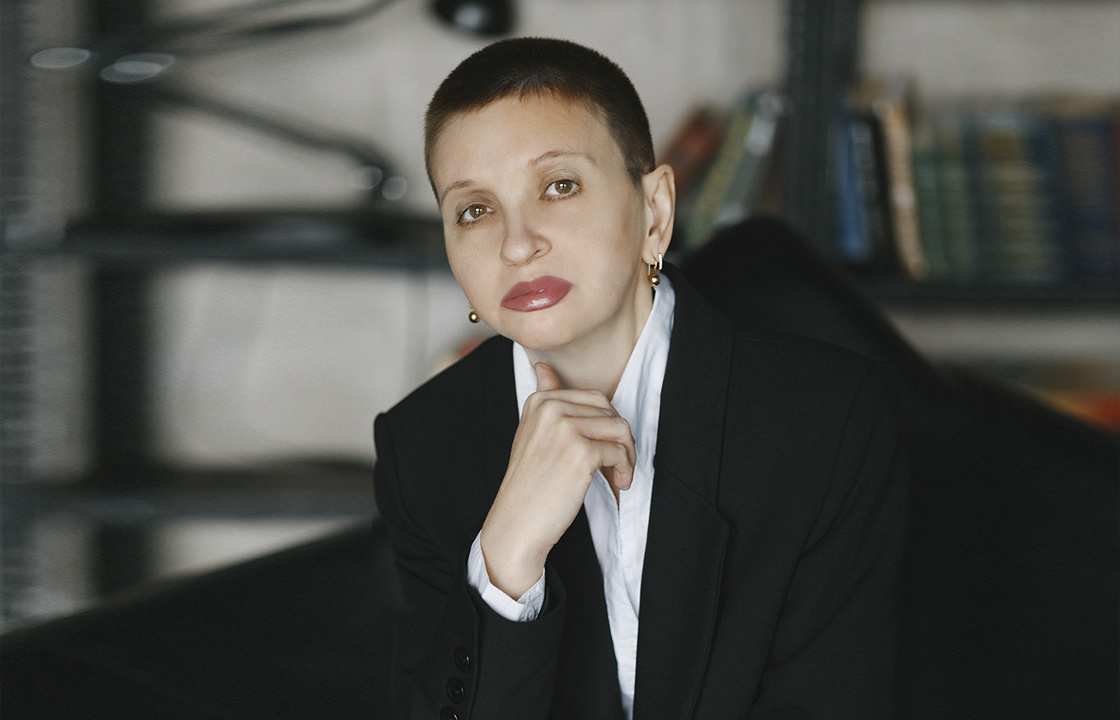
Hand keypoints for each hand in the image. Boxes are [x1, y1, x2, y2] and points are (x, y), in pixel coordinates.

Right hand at [479, 362, 634, 598]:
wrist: (517, 523)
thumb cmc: (530, 484)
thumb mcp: (532, 433)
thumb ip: (544, 398)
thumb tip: (543, 366)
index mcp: (540, 401)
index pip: (594, 398)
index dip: (607, 424)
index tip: (605, 448)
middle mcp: (551, 408)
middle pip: (610, 409)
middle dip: (621, 437)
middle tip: (618, 463)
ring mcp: (565, 429)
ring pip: (620, 428)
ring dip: (627, 454)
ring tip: (619, 474)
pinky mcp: (581, 452)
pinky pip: (620, 452)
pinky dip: (625, 470)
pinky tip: (617, 484)